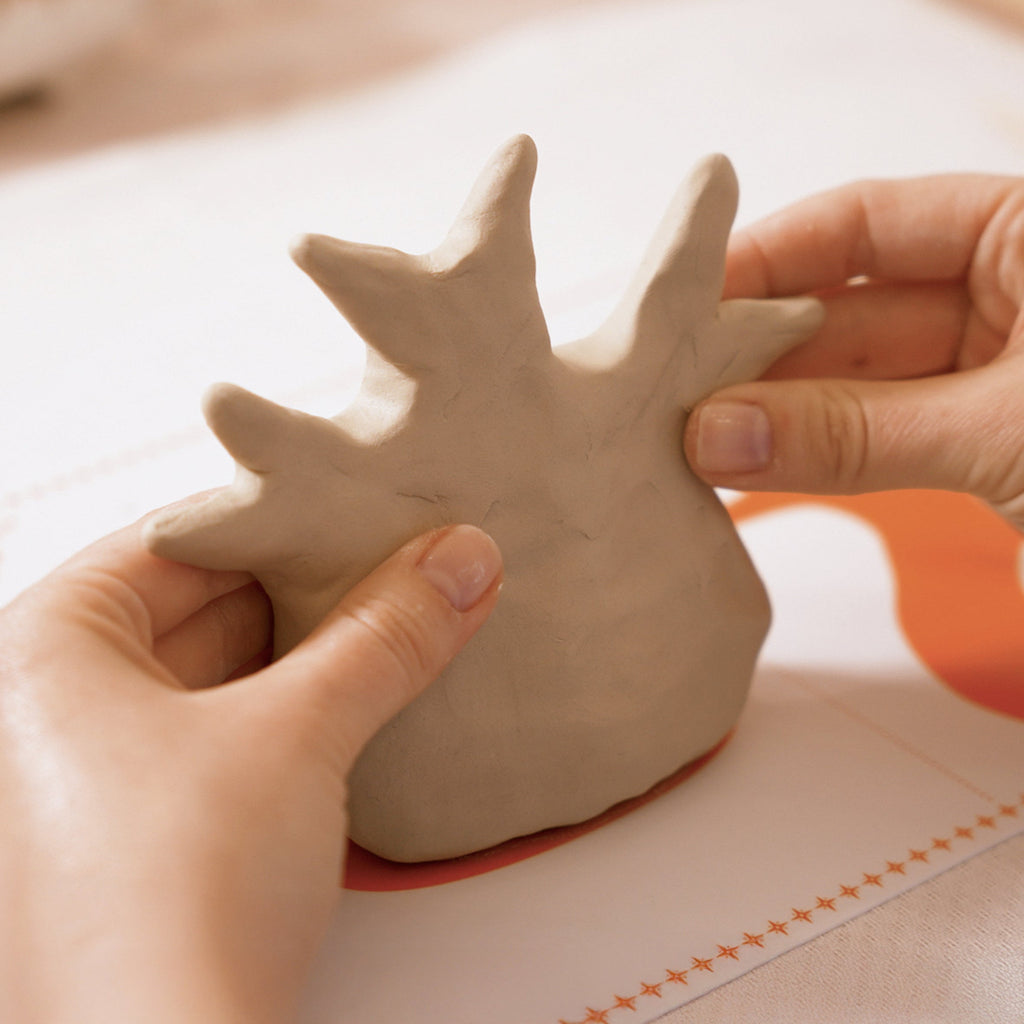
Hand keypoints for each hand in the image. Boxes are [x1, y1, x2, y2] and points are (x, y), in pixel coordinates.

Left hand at [0, 513, 501, 1022]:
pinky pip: (225, 737)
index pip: (182, 541)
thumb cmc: (168, 912)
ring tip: (397, 625)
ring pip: (221, 675)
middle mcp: (44, 711)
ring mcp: (89, 778)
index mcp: (40, 652)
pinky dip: (294, 715)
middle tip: (400, 566)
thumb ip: (386, 636)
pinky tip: (359, 703)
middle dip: (311, 593)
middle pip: (204, 607)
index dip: (286, 523)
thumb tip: (457, 564)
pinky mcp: (140, 834)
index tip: (366, 513)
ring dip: (312, 656)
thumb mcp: (299, 735)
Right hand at [682, 174, 1023, 528]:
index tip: (684, 305)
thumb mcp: (1007, 430)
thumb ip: (859, 432)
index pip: (866, 222)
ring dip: (781, 415)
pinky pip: (883, 440)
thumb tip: (718, 435)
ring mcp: (995, 375)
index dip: (768, 259)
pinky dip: (824, 457)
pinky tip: (754, 466)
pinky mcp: (985, 448)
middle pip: (850, 308)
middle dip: (760, 353)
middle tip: (674, 394)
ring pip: (859, 383)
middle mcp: (1008, 293)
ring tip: (697, 441)